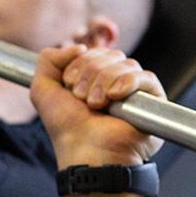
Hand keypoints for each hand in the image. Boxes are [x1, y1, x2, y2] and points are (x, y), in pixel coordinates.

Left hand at [31, 44, 165, 167]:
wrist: (84, 150)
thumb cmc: (66, 127)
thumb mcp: (42, 88)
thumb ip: (49, 58)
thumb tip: (82, 46)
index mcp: (94, 80)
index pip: (96, 52)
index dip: (81, 62)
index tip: (69, 84)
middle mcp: (116, 84)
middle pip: (111, 55)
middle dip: (91, 72)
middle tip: (81, 97)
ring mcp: (135, 93)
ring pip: (127, 64)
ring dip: (105, 81)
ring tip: (96, 104)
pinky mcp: (153, 103)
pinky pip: (147, 77)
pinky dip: (128, 82)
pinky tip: (115, 97)